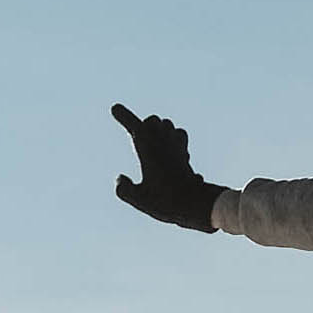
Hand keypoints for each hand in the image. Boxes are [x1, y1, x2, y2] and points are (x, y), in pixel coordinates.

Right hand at [111, 103, 225, 231]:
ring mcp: (178, 148)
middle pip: (153, 121)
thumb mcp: (139, 199)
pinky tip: (170, 152)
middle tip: (137, 134)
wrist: (197, 204)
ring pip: (169, 126)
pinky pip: (180, 137)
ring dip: (159, 130)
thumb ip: (125, 189)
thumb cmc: (167, 201)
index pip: (134, 125)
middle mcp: (164, 143)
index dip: (124, 116)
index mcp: (149, 149)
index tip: (115, 108)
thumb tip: (120, 179)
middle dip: (144, 125)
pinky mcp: (186, 156)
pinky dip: (173, 140)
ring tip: (154, 143)